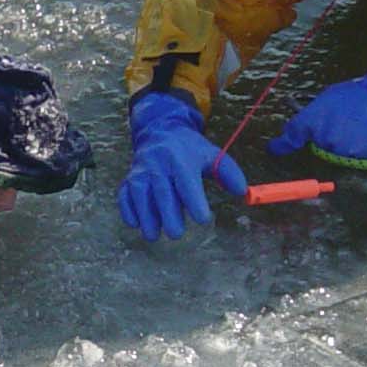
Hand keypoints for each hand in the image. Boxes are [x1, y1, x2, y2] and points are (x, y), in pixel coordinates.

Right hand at [117, 91, 247, 241]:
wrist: (160, 131)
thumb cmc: (189, 149)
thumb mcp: (211, 154)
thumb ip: (228, 172)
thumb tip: (242, 192)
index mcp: (180, 158)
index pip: (187, 181)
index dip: (194, 200)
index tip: (203, 219)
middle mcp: (158, 164)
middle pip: (161, 191)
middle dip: (167, 214)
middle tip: (177, 234)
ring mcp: (140, 171)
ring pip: (139, 194)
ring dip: (145, 216)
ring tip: (153, 235)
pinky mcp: (128, 179)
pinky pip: (124, 195)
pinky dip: (127, 210)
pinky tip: (136, 223)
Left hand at [267, 64, 366, 159]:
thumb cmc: (357, 95)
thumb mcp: (329, 96)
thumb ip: (312, 111)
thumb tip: (301, 124)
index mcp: (313, 120)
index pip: (292, 136)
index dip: (281, 144)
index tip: (274, 148)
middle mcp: (322, 138)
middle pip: (317, 142)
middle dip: (324, 133)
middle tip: (341, 118)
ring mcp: (340, 150)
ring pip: (334, 149)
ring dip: (341, 140)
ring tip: (356, 124)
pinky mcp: (356, 158)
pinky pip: (351, 155)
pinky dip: (356, 146)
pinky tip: (364, 132)